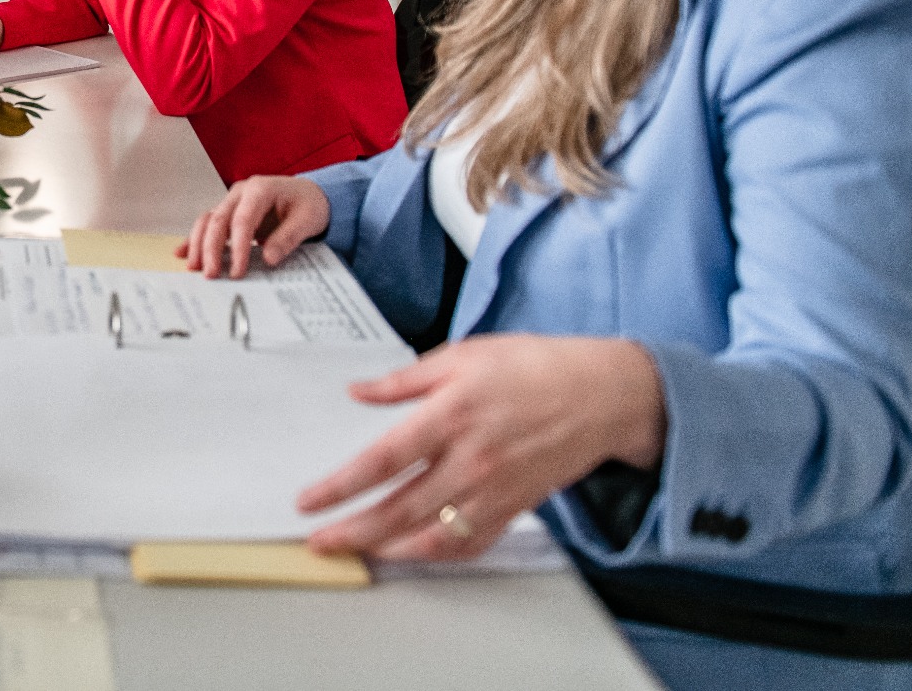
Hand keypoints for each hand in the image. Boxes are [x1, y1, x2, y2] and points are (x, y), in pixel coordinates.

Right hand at [181, 175, 329, 276]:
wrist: (310, 195)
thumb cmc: (309, 204)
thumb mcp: (307, 220)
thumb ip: (287, 237)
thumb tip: (268, 258)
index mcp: (259, 189)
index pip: (242, 220)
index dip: (237, 247)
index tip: (237, 271)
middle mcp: (240, 193)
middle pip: (218, 220)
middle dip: (211, 249)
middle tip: (211, 274)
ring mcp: (232, 202)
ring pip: (207, 221)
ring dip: (198, 245)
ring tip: (195, 268)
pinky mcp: (229, 213)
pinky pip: (208, 224)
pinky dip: (194, 239)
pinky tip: (182, 253)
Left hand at [299, 335, 666, 561]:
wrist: (602, 394)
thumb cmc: (535, 368)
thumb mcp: (462, 356)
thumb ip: (403, 380)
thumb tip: (358, 391)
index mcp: (452, 415)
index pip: (383, 459)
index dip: (341, 485)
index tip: (310, 501)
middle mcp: (472, 460)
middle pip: (400, 508)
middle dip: (353, 531)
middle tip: (319, 541)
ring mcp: (494, 490)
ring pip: (432, 536)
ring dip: (387, 549)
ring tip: (355, 550)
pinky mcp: (514, 507)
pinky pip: (470, 544)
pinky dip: (436, 555)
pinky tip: (409, 554)